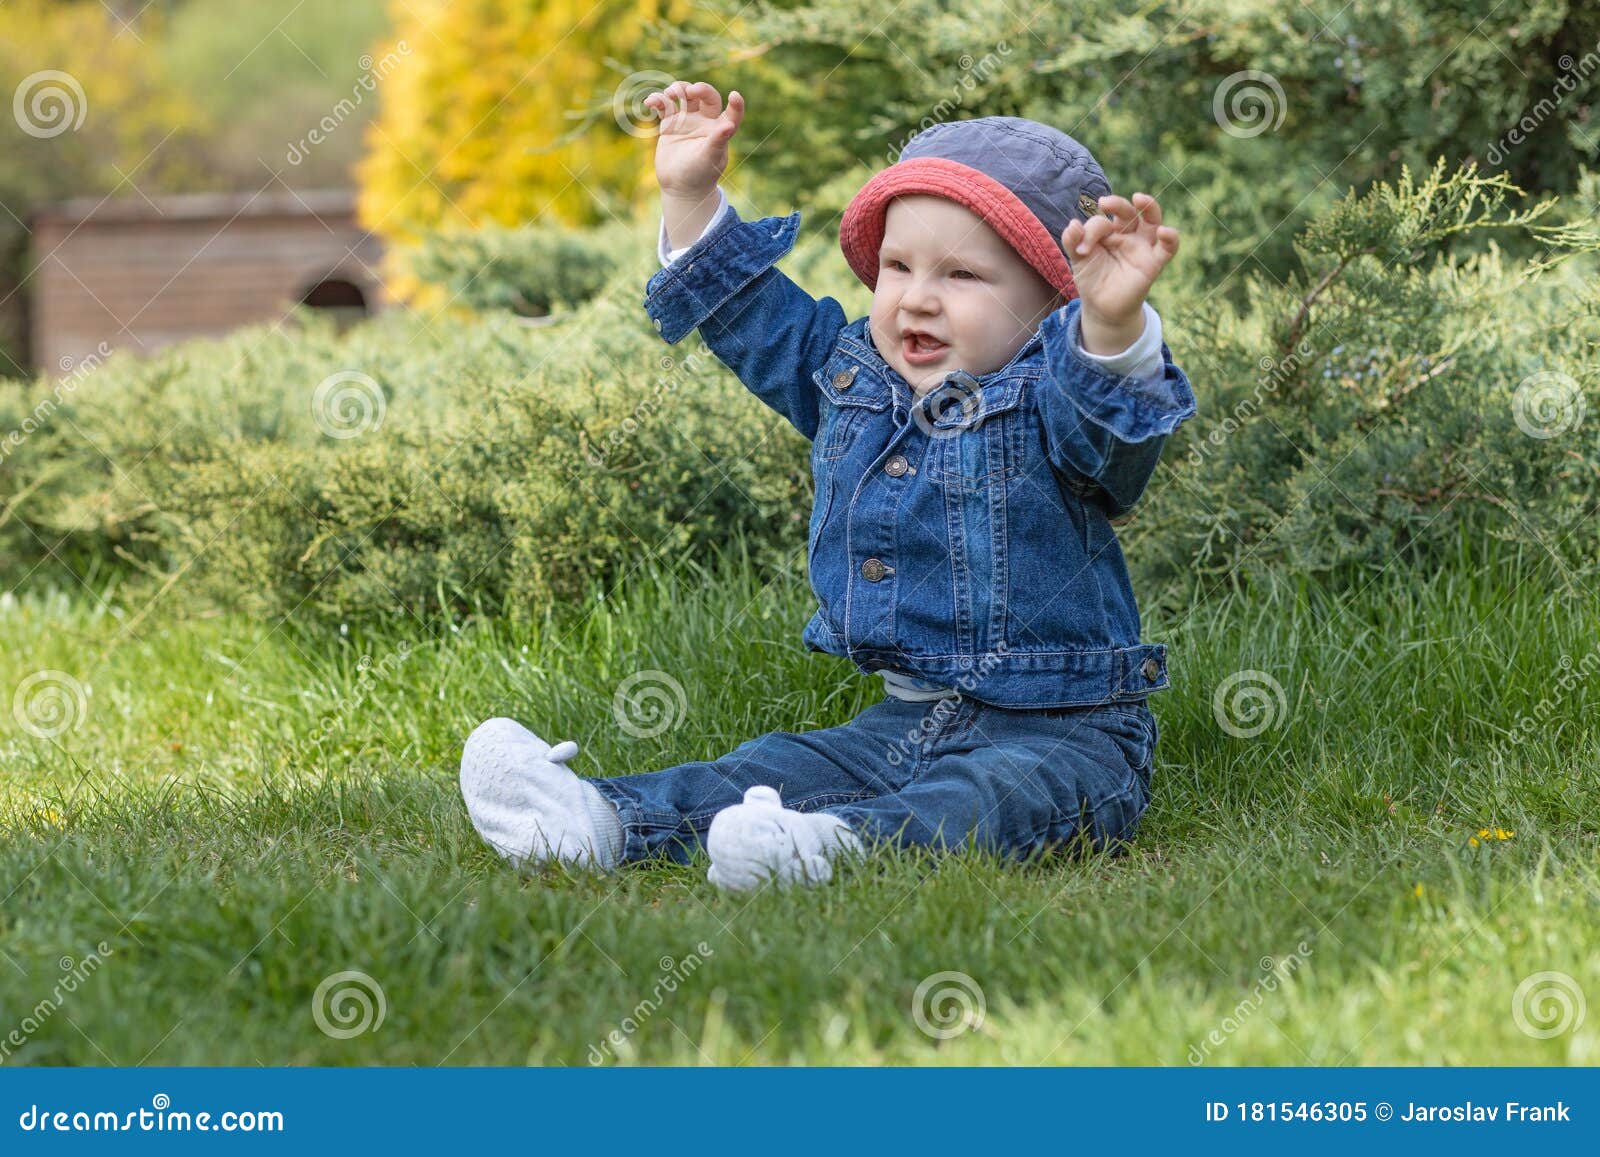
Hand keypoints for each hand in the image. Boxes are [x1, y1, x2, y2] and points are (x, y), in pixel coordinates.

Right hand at [642, 81, 744, 199]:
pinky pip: (664, 106)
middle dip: (699, 90)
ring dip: (677, 89)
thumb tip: (729, 126)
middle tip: (690, 91)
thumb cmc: (699, 175)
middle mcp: (705, 121)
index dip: (736, 105)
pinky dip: (657, 101)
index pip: (732, 113)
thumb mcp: (709, 158)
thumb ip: (717, 141)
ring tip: (668, 95)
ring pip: (684, 95)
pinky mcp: (670, 123)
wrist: (679, 186)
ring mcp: (687, 120)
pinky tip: (650, 103)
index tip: (734, 95)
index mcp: (720, 129)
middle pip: (706, 96)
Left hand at [1061, 193, 1178, 352]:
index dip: (1091, 232)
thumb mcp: (1078, 259)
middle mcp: (1128, 235)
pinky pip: (1168, 249)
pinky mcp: (1153, 264)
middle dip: (1118, 204)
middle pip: (1129, 212)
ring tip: (1140, 199)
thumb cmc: (1092, 279)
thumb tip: (1073, 224)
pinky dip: (1171, 238)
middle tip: (1104, 202)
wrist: (1101, 307)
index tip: (1080, 249)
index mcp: (1109, 232)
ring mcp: (1142, 248)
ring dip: (1150, 206)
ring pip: (1152, 220)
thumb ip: (1072, 242)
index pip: (1102, 222)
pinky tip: (1165, 232)